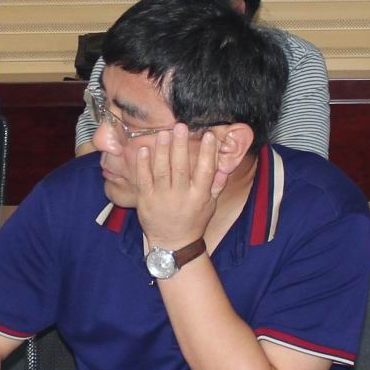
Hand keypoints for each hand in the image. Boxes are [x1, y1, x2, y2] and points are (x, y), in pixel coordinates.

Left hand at [127, 122, 222, 255]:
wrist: (173, 243)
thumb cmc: (194, 222)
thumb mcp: (210, 205)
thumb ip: (216, 185)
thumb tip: (225, 165)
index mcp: (199, 196)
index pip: (205, 171)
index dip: (207, 152)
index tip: (209, 135)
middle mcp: (181, 196)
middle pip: (181, 167)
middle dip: (181, 145)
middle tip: (181, 126)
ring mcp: (162, 198)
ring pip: (161, 170)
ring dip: (162, 150)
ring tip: (164, 133)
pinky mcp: (146, 200)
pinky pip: (144, 179)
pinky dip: (143, 164)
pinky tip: (145, 149)